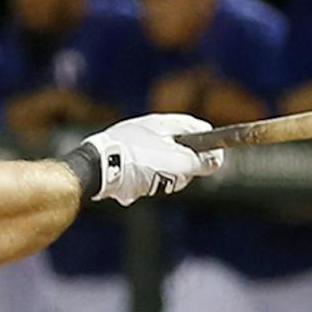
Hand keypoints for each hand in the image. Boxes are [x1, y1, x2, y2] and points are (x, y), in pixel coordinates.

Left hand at [78, 113, 224, 205]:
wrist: (94, 170)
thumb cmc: (136, 161)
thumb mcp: (175, 163)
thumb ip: (200, 162)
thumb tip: (217, 160)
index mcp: (164, 123)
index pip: (199, 129)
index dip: (211, 146)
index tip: (214, 162)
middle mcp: (149, 130)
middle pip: (181, 151)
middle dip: (180, 170)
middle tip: (172, 178)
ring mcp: (133, 144)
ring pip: (160, 167)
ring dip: (157, 181)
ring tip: (145, 184)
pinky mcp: (119, 160)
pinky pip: (140, 175)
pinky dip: (139, 185)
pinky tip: (130, 189)